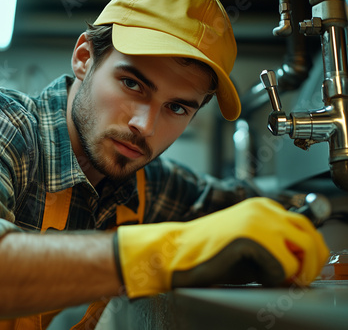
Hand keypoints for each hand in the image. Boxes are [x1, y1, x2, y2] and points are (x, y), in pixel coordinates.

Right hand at [116, 197, 328, 297]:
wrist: (174, 251)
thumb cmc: (206, 252)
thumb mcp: (248, 243)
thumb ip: (275, 245)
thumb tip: (300, 262)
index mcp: (260, 206)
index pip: (303, 226)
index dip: (307, 252)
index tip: (300, 270)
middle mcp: (262, 208)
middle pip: (309, 234)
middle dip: (311, 262)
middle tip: (299, 279)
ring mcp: (257, 220)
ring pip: (303, 250)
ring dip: (295, 271)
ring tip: (276, 279)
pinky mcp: (250, 237)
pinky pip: (283, 264)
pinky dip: (276, 277)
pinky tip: (256, 276)